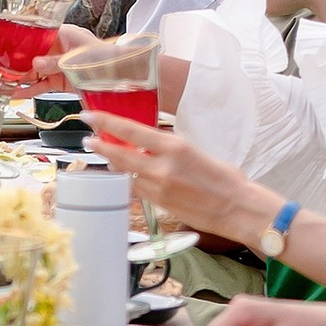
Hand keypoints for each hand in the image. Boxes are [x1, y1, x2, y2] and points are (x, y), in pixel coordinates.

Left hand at [91, 116, 274, 251]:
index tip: (90, 116)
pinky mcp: (159, 205)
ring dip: (113, 166)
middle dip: (101, 146)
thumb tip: (149, 146)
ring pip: (125, 174)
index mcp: (175, 147)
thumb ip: (170, 148)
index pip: (131, 131)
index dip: (107, 123)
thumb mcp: (196, 152)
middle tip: (89, 140)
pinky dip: (127, 182)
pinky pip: (136, 191)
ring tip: (105, 158)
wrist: (237, 208)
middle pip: (120, 154)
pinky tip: (124, 178)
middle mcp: (163, 167)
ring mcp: (158, 188)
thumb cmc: (225, 178)